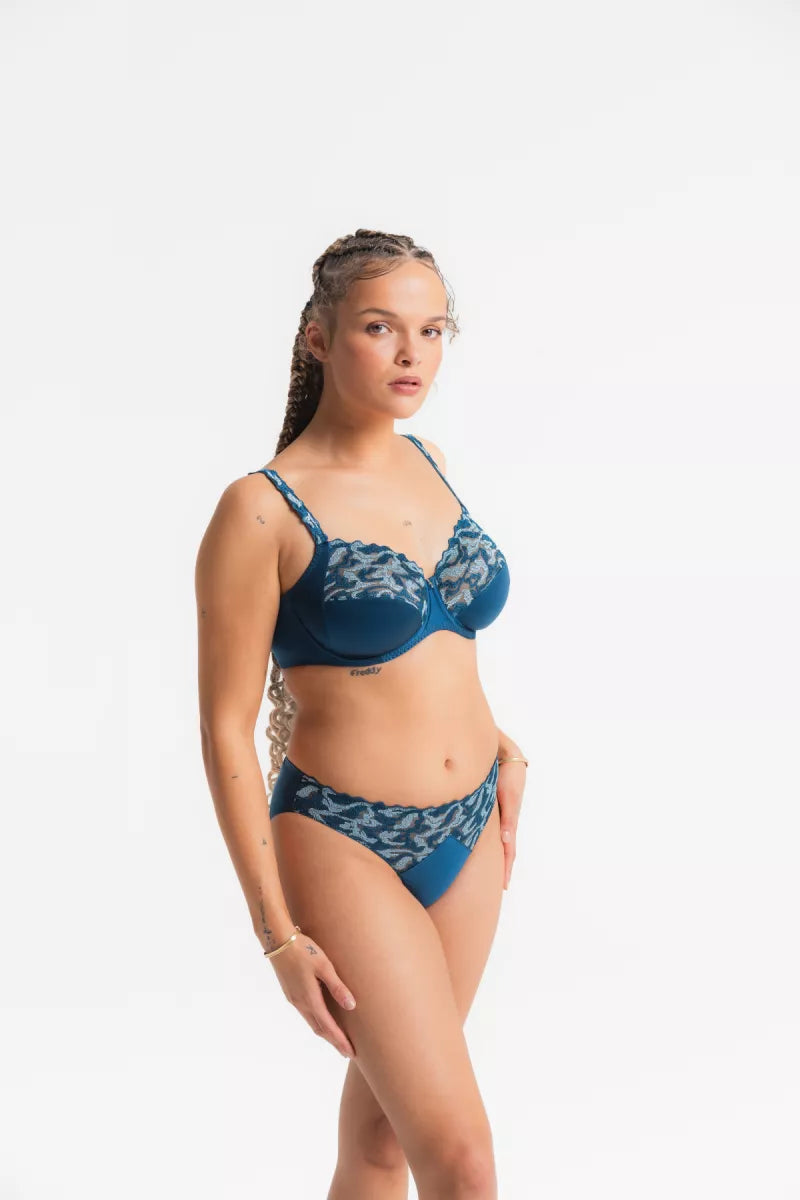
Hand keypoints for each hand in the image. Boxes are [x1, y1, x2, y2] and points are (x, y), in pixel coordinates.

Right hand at [268, 928, 357, 1058]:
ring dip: (325, 1032)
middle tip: (347, 1052)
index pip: (328, 1027)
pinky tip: (322, 1018)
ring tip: (336, 1038)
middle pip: (319, 1029)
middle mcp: (300, 1003)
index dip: (340, 1040)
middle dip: (333, 1041)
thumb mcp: (324, 966)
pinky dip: (317, 1022)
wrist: (277, 940)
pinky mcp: (290, 992)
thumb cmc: (303, 950)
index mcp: (310, 999)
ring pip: (311, 1022)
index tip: (351, 1052)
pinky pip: (306, 1013)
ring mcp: (293, 999)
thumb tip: (351, 1006)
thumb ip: (337, 986)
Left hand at [497, 760, 525, 888]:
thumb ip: (509, 816)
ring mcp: (496, 814)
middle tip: (498, 887)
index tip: (504, 885)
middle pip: (503, 848)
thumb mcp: (510, 796)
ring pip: (495, 839)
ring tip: (488, 872)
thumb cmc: (508, 774)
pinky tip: (474, 845)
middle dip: (501, 866)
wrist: (503, 753)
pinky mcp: (488, 805)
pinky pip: (487, 827)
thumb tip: (506, 839)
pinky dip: (487, 839)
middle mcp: (502, 819)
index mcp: (509, 820)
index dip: (505, 867)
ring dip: (494, 855)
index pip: (509, 849)